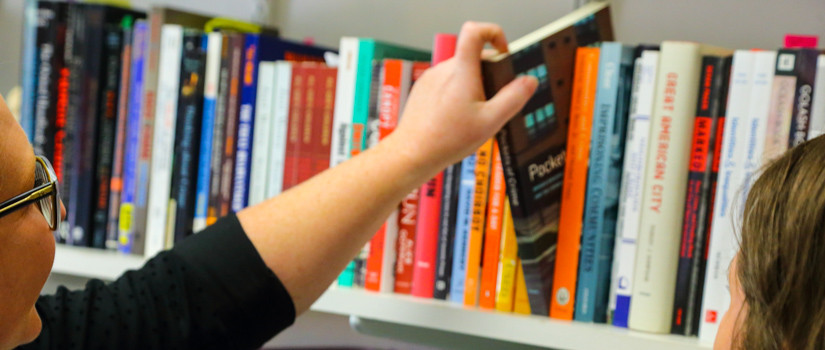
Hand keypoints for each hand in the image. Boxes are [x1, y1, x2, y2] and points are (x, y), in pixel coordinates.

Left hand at [390, 21, 537, 171]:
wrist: (412, 154)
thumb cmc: (446, 140)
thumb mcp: (490, 122)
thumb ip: (513, 99)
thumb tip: (529, 81)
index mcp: (461, 71)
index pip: (475, 31)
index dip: (493, 33)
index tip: (503, 53)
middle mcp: (443, 70)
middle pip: (472, 56)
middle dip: (488, 74)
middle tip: (492, 101)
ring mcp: (430, 78)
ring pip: (459, 71)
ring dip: (472, 86)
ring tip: (473, 115)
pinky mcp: (422, 90)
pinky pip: (445, 83)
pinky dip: (456, 94)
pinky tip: (456, 118)